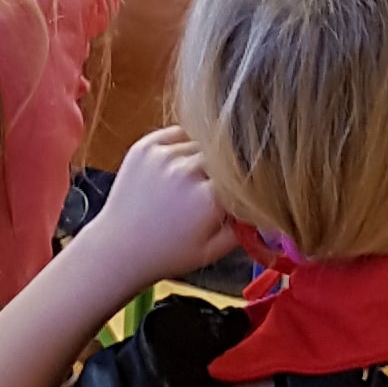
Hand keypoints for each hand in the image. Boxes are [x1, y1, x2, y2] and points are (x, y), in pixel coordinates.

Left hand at [96, 127, 238, 286]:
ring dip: (205, 157)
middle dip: (227, 169)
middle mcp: (187, 170)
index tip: (246, 190)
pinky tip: (180, 166)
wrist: (118, 248)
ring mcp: (163, 155)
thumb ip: (246, 227)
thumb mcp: (214, 250)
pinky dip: (184, 145)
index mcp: (208, 197)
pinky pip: (179, 133)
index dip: (247, 182)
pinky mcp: (145, 146)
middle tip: (217, 188)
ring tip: (194, 181)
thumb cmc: (167, 253)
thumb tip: (268, 208)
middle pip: (225, 155)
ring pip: (203, 142)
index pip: (245, 174)